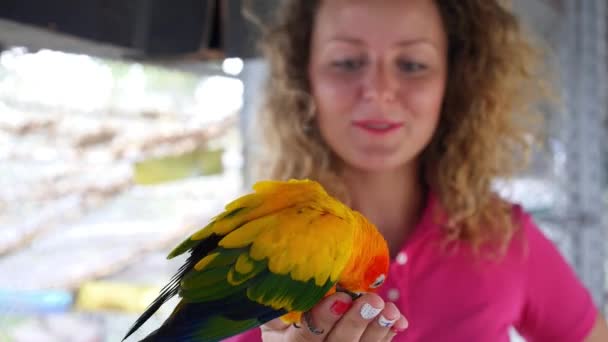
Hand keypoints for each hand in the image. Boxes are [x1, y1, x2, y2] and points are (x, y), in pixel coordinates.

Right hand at [261, 292, 407, 340]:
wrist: (307, 327)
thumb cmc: (284, 307)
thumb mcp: (277, 304)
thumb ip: (288, 297)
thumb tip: (302, 276)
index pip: (303, 336)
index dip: (323, 319)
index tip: (341, 298)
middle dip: (355, 323)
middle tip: (373, 301)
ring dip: (376, 329)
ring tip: (389, 310)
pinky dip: (387, 334)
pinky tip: (398, 320)